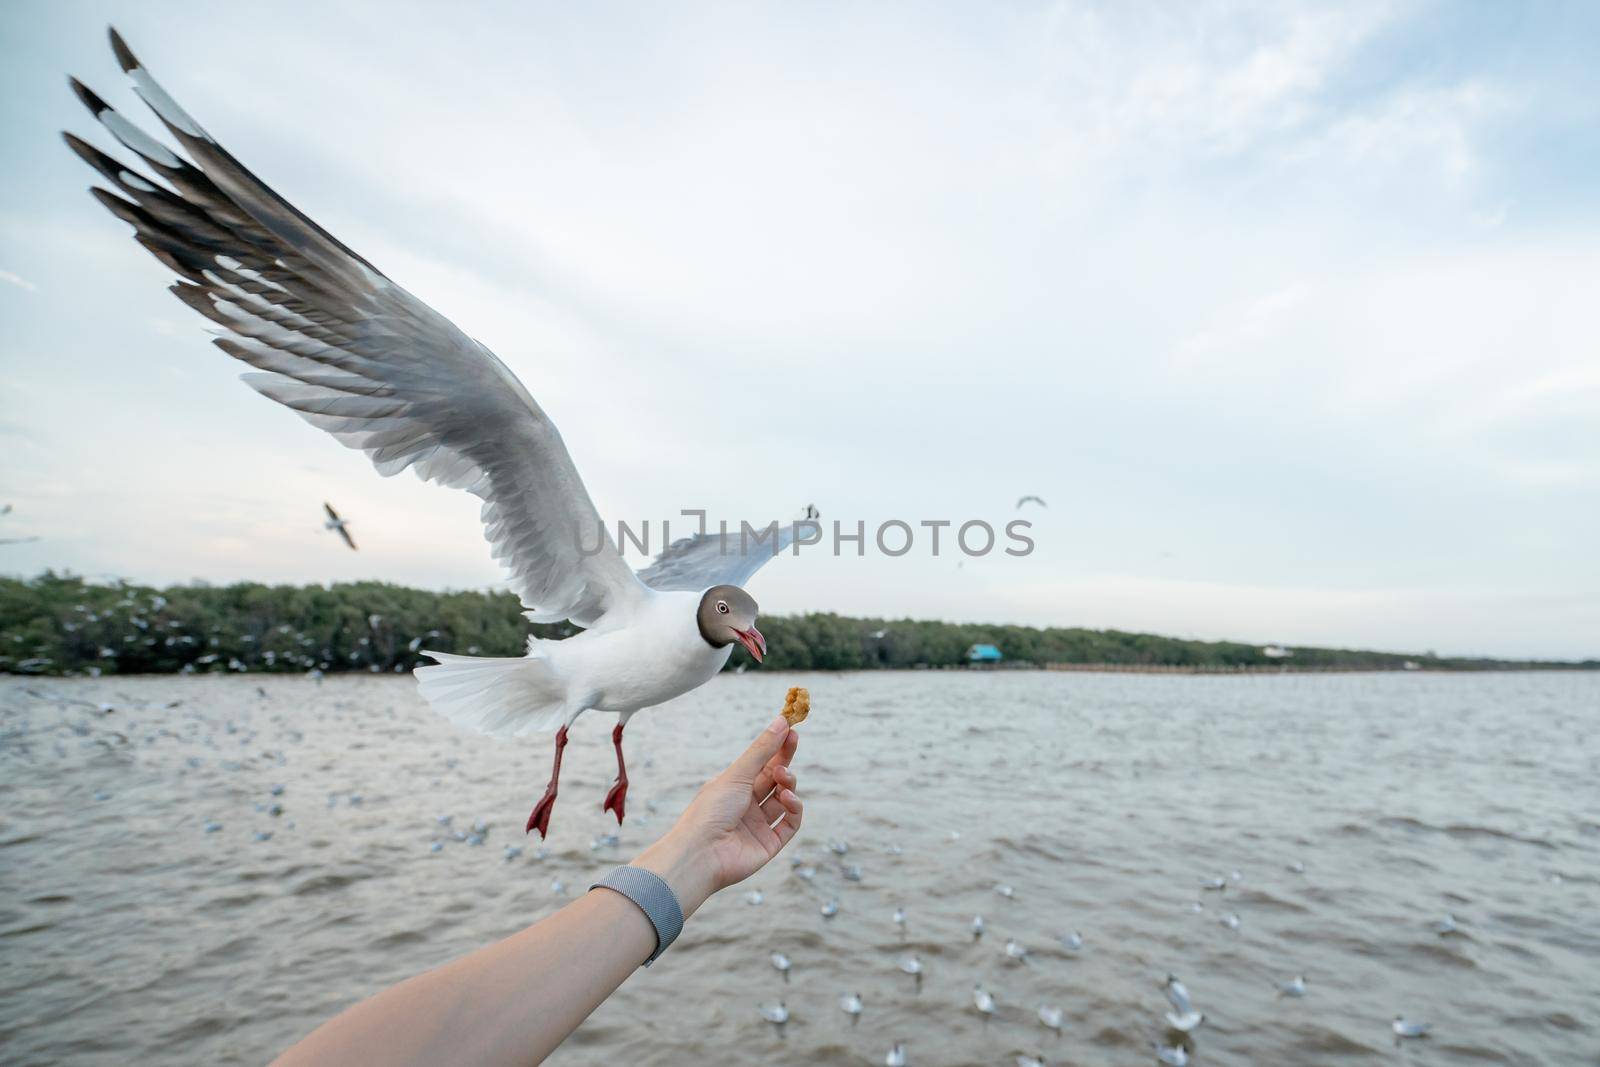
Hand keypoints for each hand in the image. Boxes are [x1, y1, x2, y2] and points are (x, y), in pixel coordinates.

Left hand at [634, 716, 802, 917]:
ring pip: (784, 800)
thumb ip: (762, 750)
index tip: (791, 729)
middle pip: (773, 780)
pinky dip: (794, 809)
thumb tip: (781, 720)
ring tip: (783, 778)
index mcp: (733, 788)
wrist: (700, 854)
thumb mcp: (737, 774)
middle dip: (785, 762)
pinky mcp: (769, 845)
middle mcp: (745, 806)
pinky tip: (788, 799)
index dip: (777, 747)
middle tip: (793, 741)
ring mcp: (758, 826)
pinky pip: (790, 824)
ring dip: (788, 785)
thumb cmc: (710, 811)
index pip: (761, 764)